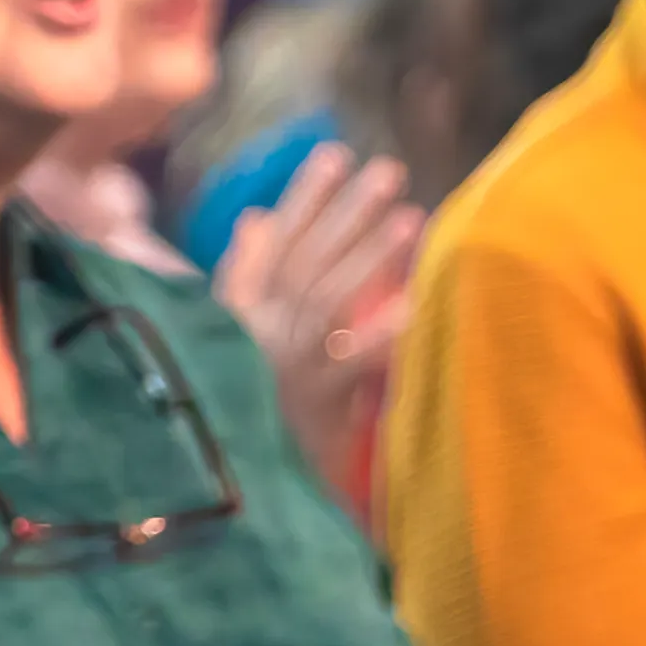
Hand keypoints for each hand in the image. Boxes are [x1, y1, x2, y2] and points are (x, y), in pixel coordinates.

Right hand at [214, 144, 417, 475]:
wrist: (226, 493)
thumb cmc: (238, 413)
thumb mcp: (227, 339)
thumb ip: (241, 276)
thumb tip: (255, 218)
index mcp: (233, 315)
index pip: (271, 243)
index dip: (302, 196)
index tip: (333, 152)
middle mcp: (253, 332)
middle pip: (305, 260)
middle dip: (345, 211)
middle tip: (389, 170)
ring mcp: (280, 364)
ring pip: (327, 297)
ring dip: (367, 255)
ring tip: (410, 216)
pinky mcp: (309, 401)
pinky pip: (353, 359)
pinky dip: (384, 331)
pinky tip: (418, 304)